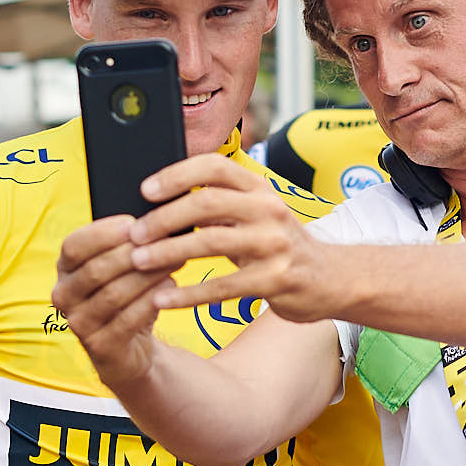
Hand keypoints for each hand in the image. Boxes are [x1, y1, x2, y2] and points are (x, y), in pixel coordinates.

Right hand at [54, 214, 179, 385]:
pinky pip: (126, 321)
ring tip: (175, 261)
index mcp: (65, 270)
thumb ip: (128, 247)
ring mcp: (79, 323)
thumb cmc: (127, 298)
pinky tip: (171, 287)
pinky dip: (150, 302)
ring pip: (114, 294)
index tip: (133, 222)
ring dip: (147, 276)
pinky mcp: (99, 346)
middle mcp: (64, 296)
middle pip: (96, 270)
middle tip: (166, 241)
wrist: (130, 348)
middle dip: (133, 253)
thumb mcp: (122, 270)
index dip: (102, 233)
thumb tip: (153, 223)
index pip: (73, 246)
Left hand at [122, 153, 340, 320]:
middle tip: (134, 234)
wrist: (331, 279)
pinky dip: (188, 295)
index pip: (215, 166)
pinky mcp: (276, 279)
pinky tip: (163, 299)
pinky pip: (223, 286)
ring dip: (168, 252)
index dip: (177, 174)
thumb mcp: (257, 215)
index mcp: (259, 189)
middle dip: (163, 218)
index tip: (146, 190)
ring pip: (211, 242)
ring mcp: (275, 244)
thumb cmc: (280, 247)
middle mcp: (269, 210)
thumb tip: (162, 203)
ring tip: (138, 262)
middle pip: (206, 202)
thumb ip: (220, 206)